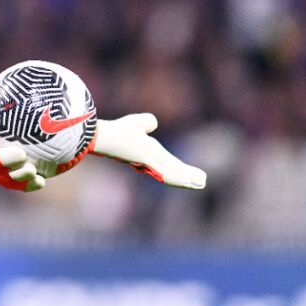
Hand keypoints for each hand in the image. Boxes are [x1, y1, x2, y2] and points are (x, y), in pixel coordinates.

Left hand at [92, 113, 206, 189]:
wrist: (103, 138)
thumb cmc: (116, 131)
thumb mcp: (137, 123)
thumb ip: (147, 122)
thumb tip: (154, 123)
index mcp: (149, 153)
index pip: (168, 162)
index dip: (180, 168)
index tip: (189, 173)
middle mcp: (151, 162)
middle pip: (174, 170)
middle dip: (188, 175)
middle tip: (202, 181)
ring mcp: (150, 165)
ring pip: (173, 175)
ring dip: (188, 179)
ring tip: (202, 183)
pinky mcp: (150, 165)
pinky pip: (168, 174)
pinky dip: (180, 179)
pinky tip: (192, 183)